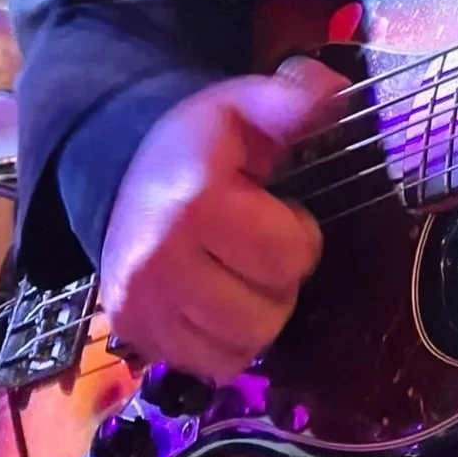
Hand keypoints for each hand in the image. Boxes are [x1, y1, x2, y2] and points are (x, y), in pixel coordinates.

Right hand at [98, 58, 345, 379]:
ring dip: (256, 317)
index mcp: (195, 202)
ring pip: (242, 348)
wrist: (125, 174)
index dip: (299, 235)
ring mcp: (140, 305)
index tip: (276, 212)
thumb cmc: (200, 146)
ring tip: (238, 275)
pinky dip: (226, 342)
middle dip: (279, 282)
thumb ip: (292, 100)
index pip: (289, 257)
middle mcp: (158, 261)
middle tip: (256, 248)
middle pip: (268, 313)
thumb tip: (332, 90)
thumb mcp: (245, 109)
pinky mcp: (132, 335)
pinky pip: (211, 366)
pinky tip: (217, 301)